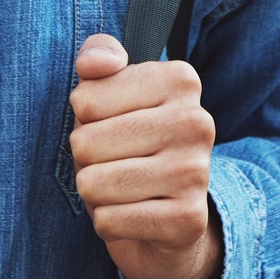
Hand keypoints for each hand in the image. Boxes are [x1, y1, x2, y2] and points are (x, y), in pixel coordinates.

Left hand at [70, 34, 219, 278]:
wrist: (170, 211)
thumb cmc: (129, 138)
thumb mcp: (108, 88)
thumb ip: (97, 57)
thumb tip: (95, 64)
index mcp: (180, 79)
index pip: (85, 101)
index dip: (83, 117)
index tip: (111, 121)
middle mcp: (196, 122)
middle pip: (86, 143)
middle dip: (85, 158)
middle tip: (113, 160)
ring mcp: (196, 172)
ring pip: (93, 183)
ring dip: (94, 191)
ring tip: (121, 186)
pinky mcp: (189, 220)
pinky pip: (109, 220)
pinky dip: (108, 222)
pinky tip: (132, 214)